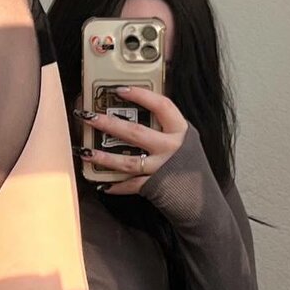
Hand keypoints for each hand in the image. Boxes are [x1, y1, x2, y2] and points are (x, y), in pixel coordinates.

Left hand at [73, 85, 188, 195]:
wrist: (203, 199)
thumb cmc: (189, 165)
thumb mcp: (184, 139)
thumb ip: (165, 126)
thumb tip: (136, 109)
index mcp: (180, 130)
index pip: (161, 105)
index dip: (141, 95)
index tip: (120, 89)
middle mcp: (172, 147)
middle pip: (136, 132)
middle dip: (109, 123)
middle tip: (89, 116)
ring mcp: (162, 168)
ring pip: (128, 161)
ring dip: (104, 156)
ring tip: (85, 152)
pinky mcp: (155, 187)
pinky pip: (131, 185)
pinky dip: (116, 185)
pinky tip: (102, 184)